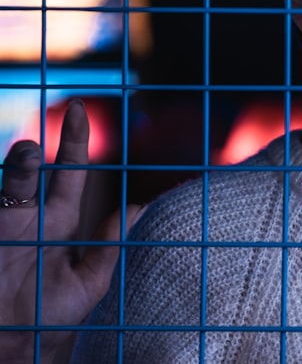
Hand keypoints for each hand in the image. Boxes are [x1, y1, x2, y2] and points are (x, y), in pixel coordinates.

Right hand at [0, 99, 143, 363]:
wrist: (16, 352)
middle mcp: (25, 219)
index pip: (69, 174)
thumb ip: (109, 244)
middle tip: (42, 132)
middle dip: (35, 152)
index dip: (74, 143)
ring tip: (28, 152)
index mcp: (56, 223)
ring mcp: (1, 228)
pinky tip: (7, 189)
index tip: (79, 109)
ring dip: (17, 170)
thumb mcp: (89, 282)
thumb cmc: (53, 319)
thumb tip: (140, 207)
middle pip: (30, 174)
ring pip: (8, 188)